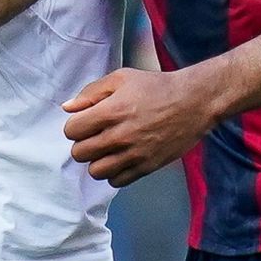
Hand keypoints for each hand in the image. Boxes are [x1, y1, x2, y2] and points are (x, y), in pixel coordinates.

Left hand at [63, 66, 217, 186]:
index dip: (76, 126)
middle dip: (84, 143)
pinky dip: (114, 173)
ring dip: (97, 160)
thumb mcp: (122, 78)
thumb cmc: (156, 86)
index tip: (86, 122)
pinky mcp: (147, 167)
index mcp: (111, 111)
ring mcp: (134, 154)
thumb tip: (67, 108)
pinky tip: (121, 159)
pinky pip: (116, 182)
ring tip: (108, 149)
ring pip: (95, 171)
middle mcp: (120, 136)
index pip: (72, 131)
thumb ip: (91, 92)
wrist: (194, 102)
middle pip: (80, 153)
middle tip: (96, 135)